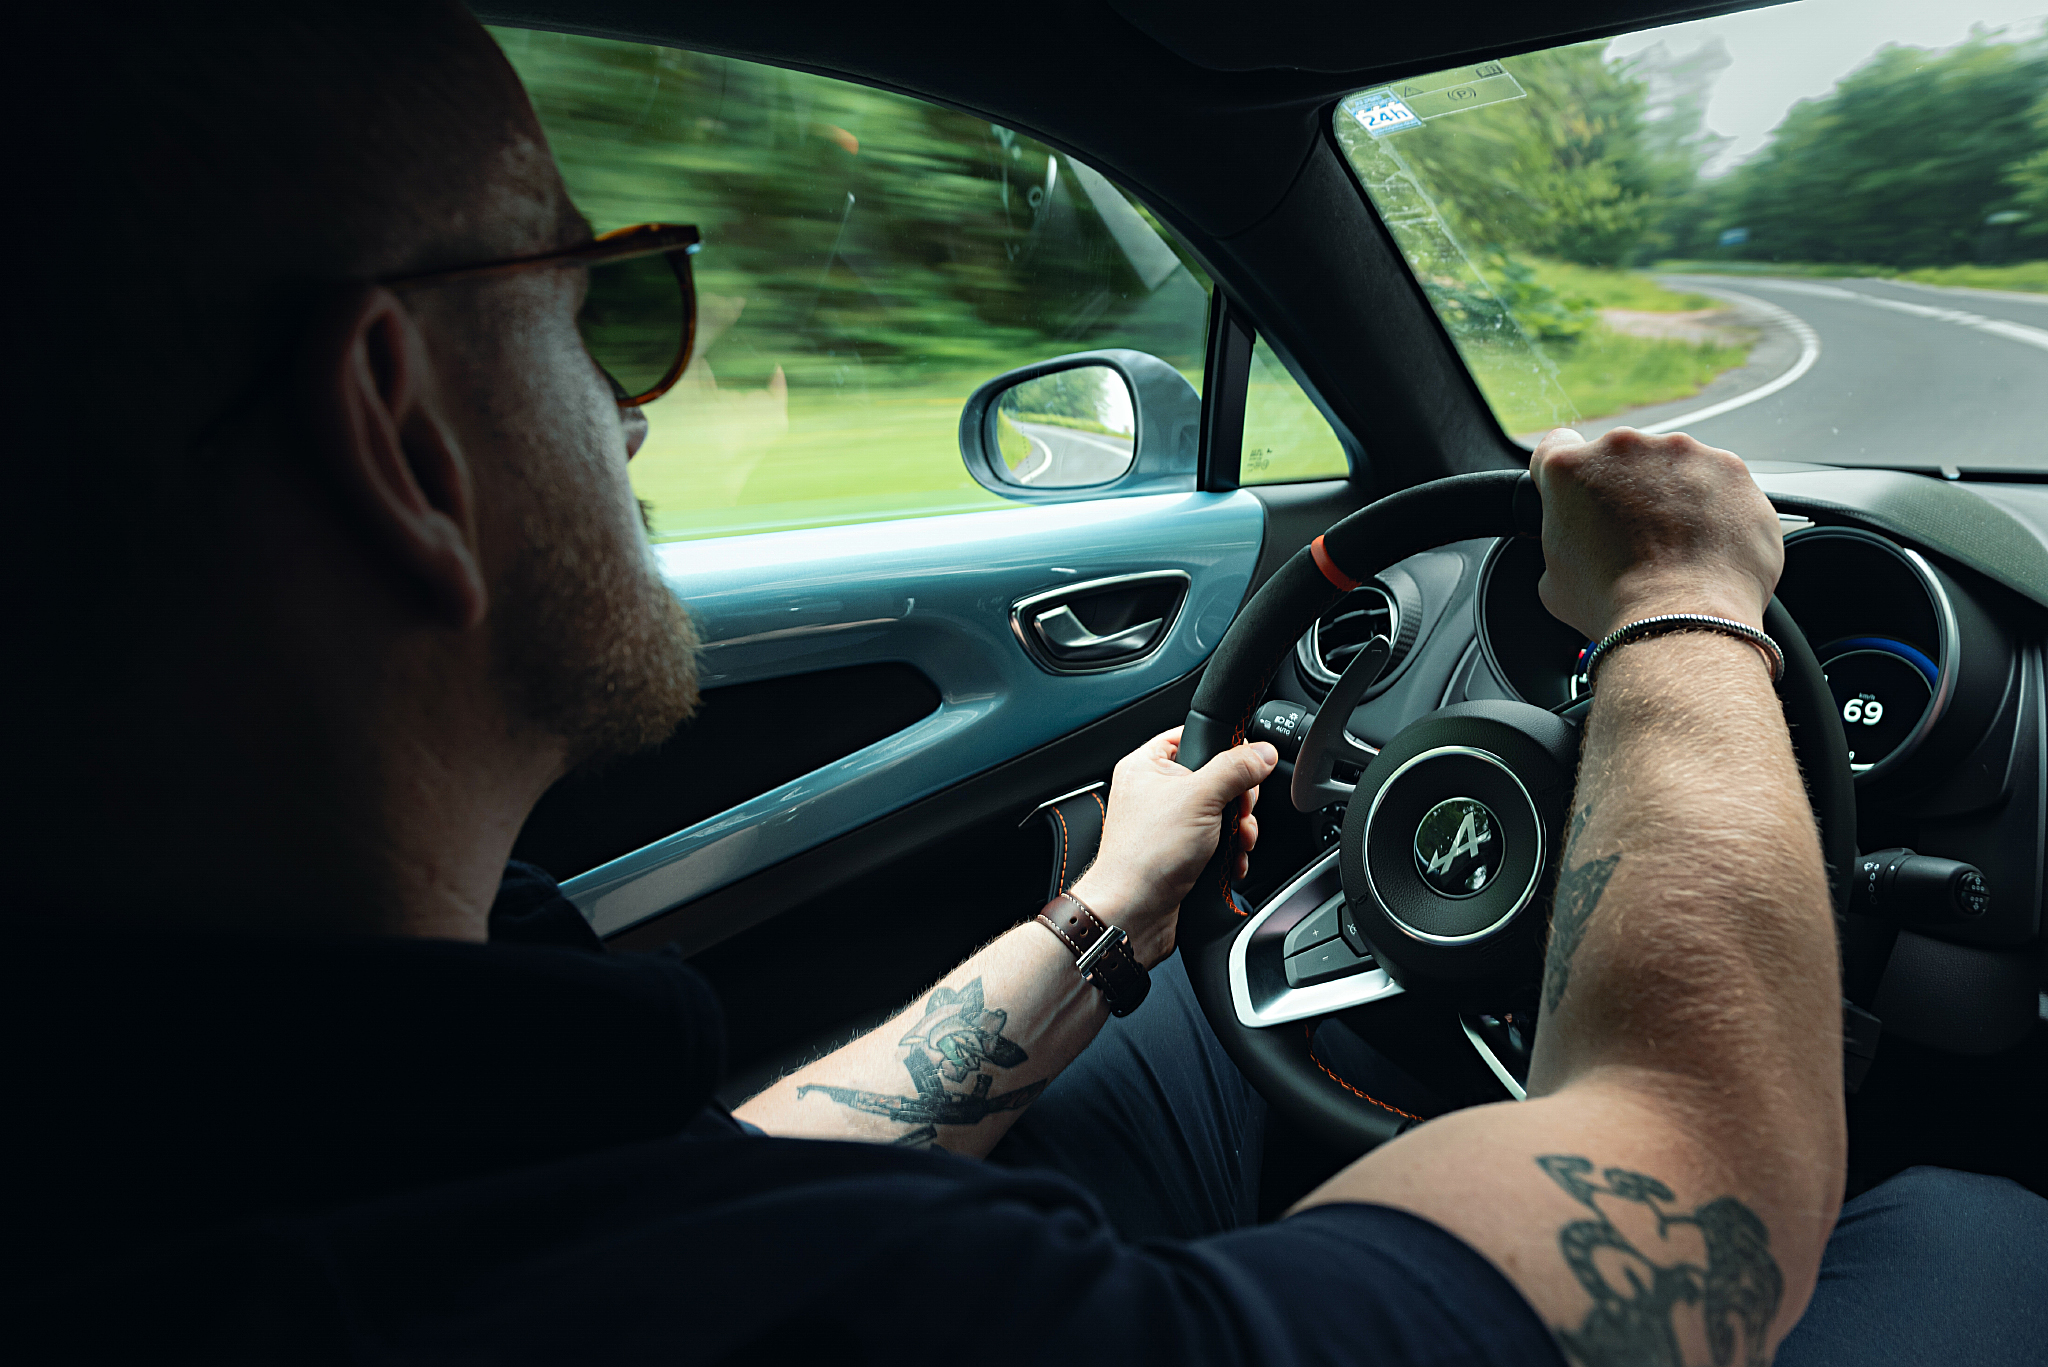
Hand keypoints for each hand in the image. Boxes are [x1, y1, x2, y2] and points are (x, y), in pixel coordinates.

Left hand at [1070, 728, 1277, 967]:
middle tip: (1239, 813)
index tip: (1243, 768)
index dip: (1224, 750)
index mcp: (1147, 765)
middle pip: (1216, 778)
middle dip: (1238, 801)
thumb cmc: (1146, 856)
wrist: (1134, 913)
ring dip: (1239, 830)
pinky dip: (1230, 852)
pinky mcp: (1180, 852)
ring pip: (1222, 813)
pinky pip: (1217, 841)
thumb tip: (1262, 751)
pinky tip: (1231, 862)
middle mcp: (1155, 791)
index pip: (1194, 736)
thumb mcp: (1199, 798)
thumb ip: (1235, 769)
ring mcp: (1168, 824)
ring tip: (1237, 843)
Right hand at [1529, 426, 1782, 639]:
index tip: (1580, 498)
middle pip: (1621, 458)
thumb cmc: (1615, 604)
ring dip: (1673, 496)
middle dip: (1625, 490)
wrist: (1681, 621)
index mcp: (1570, 468)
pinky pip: (1720, 483)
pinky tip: (1707, 547)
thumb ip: (1564, 541)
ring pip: (1674, 467)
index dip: (1568, 479)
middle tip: (1632, 538)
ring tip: (1676, 547)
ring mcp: (1685, 454)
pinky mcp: (1732, 471)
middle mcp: (1627, 447)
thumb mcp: (1553, 580)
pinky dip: (1716, 508)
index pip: (1557, 448)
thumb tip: (1580, 548)